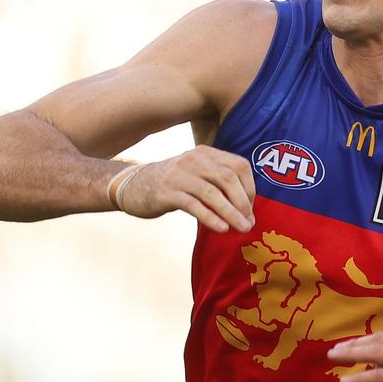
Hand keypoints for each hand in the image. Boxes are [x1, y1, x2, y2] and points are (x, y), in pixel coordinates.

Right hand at [118, 144, 254, 232]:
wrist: (131, 185)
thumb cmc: (173, 184)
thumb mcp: (197, 174)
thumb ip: (219, 182)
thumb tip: (247, 208)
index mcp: (206, 153)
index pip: (239, 166)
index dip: (250, 188)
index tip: (250, 209)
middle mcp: (194, 159)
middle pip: (228, 178)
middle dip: (243, 203)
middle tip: (249, 223)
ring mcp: (179, 175)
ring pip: (213, 193)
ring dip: (231, 213)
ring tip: (242, 228)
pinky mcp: (166, 192)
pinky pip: (193, 205)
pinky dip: (210, 217)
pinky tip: (221, 228)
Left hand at [327, 328, 382, 381]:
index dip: (369, 341)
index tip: (353, 345)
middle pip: (379, 339)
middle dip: (354, 345)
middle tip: (335, 350)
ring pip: (374, 352)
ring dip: (351, 355)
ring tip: (333, 358)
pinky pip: (377, 374)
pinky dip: (359, 377)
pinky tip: (345, 381)